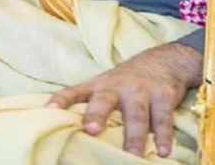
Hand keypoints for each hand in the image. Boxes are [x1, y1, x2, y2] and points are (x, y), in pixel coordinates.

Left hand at [45, 42, 202, 157]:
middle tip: (90, 130)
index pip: (74, 92)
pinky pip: (163, 118)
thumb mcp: (104, 87)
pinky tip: (163, 151)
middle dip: (97, 115)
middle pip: (104, 101)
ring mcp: (141, 91)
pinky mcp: (163, 96)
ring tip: (132, 155)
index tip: (48, 109)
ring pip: (136, 114)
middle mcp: (117, 87)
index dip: (61, 100)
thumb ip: (88, 106)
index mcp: (98, 86)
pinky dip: (164, 136)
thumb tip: (63, 132)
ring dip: (134, 135)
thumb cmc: (126, 82)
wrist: (165, 60)